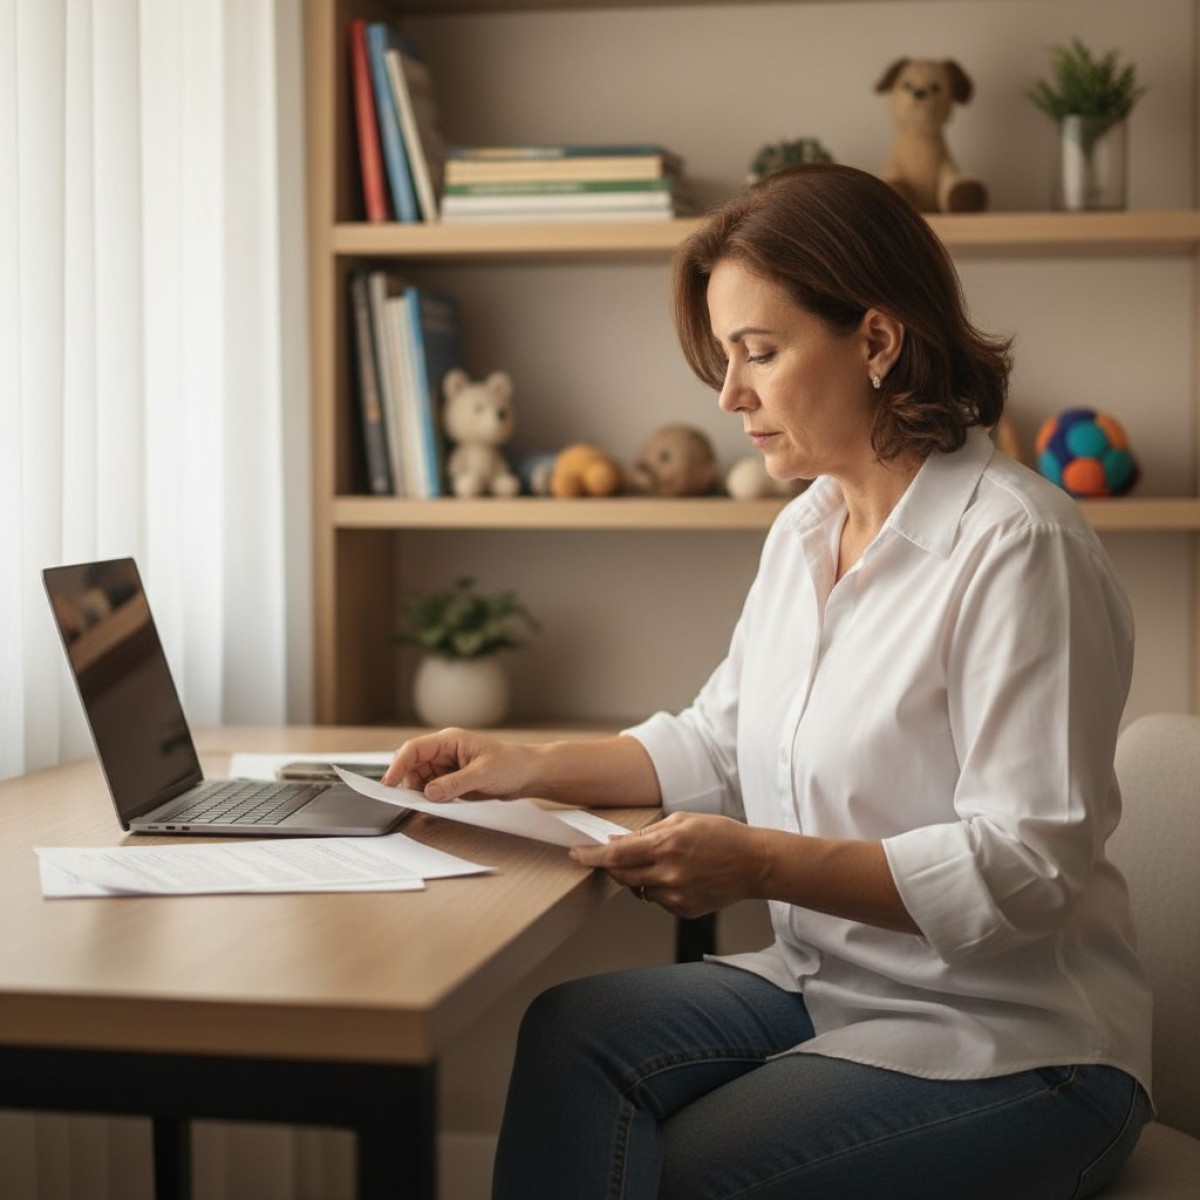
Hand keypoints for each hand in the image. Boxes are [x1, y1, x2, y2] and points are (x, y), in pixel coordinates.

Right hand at [382, 727, 534, 801]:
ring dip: (423, 795)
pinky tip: (440, 808)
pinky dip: (432, 801)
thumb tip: (428, 793)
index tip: (388, 784)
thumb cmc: (512, 763)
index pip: (414, 749)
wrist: (530, 774)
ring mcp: (448, 768)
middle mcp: (445, 752)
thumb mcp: (483, 773)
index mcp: (449, 740)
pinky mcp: (453, 782)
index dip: (398, 766)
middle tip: (415, 802)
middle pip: (413, 767)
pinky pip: (434, 792)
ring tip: (436, 805)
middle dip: (410, 785)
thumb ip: (454, 783)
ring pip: (421, 781)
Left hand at [569, 812, 767, 918]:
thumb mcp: (683, 820)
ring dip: (640, 877)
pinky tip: (681, 876)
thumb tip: (617, 842)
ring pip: (639, 889)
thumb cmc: (721, 835)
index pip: (616, 856)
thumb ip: (647, 832)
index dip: (592, 856)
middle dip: (611, 867)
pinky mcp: (684, 910)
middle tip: (613, 857)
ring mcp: (676, 895)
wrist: (754, 863)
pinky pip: (658, 900)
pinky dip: (659, 888)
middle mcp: (668, 873)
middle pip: (621, 876)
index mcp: (666, 845)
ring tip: (665, 862)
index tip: (576, 854)